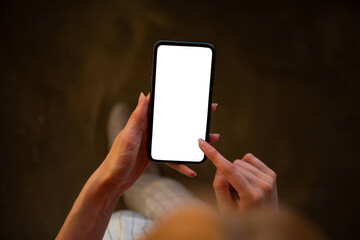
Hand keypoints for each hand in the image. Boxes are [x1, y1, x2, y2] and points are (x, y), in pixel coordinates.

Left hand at [100, 93, 219, 193]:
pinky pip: (171, 159)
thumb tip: (143, 95)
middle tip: (209, 111)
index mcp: (140, 123)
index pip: (158, 106)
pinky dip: (181, 164)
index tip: (189, 90)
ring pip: (176, 139)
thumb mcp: (127, 138)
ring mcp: (151, 145)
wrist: (110, 183)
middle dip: (191, 117)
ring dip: (192, 140)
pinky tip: (191, 171)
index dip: (173, 97)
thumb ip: (136, 118)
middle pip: (173, 121)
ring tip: (210, 138)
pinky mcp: (153, 157)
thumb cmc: (115, 160)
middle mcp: (147, 131)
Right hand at [198, 139, 277, 212]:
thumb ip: (219, 187)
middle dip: (228, 175)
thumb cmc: (242, 218)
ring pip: (241, 162)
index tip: (203, 144)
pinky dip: (244, 167)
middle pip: (234, 165)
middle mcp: (263, 186)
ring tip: (241, 190)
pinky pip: (249, 159)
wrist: (264, 224)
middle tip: (232, 192)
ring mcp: (269, 179)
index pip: (230, 170)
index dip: (214, 155)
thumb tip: (220, 167)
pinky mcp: (271, 174)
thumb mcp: (225, 208)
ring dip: (236, 173)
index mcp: (251, 196)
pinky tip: (246, 180)